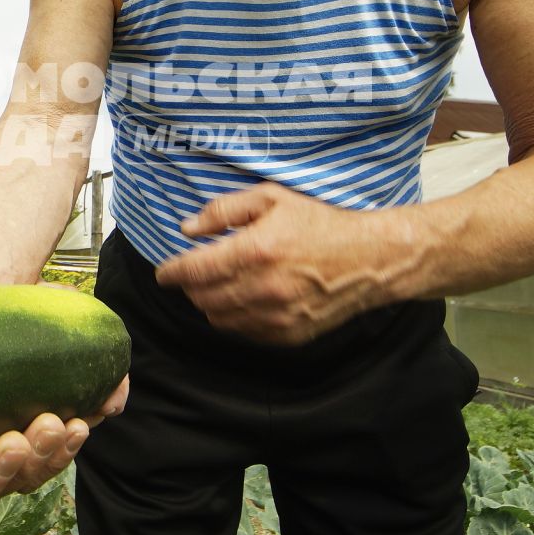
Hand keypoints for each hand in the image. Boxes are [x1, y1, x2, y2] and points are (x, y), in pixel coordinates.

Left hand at [154, 183, 401, 344]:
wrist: (369, 259)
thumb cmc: (319, 223)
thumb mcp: (271, 199)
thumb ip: (224, 211)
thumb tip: (188, 229)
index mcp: (255, 251)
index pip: (194, 271)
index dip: (171, 273)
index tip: (164, 272)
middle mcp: (262, 288)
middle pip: (202, 297)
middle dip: (190, 286)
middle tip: (195, 273)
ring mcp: (276, 316)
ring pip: (219, 318)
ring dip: (209, 303)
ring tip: (218, 285)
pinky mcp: (288, 335)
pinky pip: (244, 332)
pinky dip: (234, 318)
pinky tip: (244, 299)